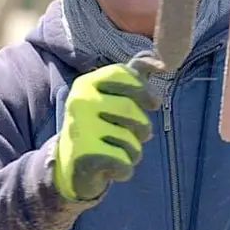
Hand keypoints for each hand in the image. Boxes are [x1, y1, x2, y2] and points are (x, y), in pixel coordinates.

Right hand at [52, 54, 163, 201]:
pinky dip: (123, 170)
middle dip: (142, 128)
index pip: (124, 74)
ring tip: (116, 151)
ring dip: (133, 151)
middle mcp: (80, 102)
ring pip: (131, 141)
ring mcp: (81, 129)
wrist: (70, 166)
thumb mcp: (111, 97)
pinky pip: (125, 163)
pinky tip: (109, 168)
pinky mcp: (86, 157)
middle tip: (134, 135)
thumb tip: (160, 59)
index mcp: (86, 83)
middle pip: (133, 111)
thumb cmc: (99, 126)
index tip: (154, 104)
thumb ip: (133, 77)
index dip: (145, 89)